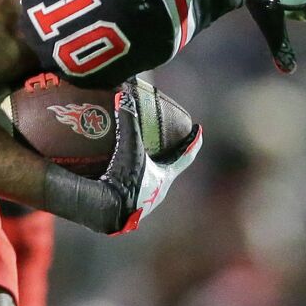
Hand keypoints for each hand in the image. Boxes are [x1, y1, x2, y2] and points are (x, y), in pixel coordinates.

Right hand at [42, 86, 202, 235]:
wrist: (106, 212)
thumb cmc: (124, 180)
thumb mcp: (128, 148)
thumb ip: (128, 121)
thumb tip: (125, 93)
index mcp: (165, 176)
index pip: (185, 154)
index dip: (193, 140)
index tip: (199, 128)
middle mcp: (158, 192)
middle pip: (168, 169)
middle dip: (169, 156)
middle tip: (167, 142)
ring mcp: (142, 204)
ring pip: (149, 182)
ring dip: (147, 171)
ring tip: (139, 159)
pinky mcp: (125, 210)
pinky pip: (129, 190)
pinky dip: (127, 181)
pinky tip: (113, 177)